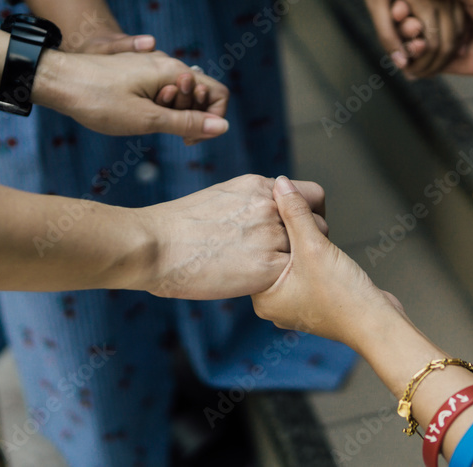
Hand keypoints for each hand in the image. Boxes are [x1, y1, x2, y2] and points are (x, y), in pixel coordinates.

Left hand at [65, 31, 219, 121]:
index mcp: (173, 71)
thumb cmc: (98, 100)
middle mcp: (167, 64)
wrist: (57, 81)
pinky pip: (161, 92)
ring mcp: (151, 67)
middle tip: (156, 123)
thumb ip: (187, 123)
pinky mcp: (137, 73)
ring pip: (179, 94)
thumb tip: (222, 127)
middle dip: (188, 116)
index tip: (187, 138)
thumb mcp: (146, 119)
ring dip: (170, 113)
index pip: (217, 93)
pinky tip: (133, 114)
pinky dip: (157, 107)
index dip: (211, 120)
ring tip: (140, 117)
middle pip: (199, 94)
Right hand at [142, 175, 329, 299]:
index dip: (310, 215)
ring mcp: (271, 236)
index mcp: (259, 187)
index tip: (300, 230)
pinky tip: (261, 286)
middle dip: (310, 241)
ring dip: (297, 265)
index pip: (310, 195)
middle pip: (318, 224)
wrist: (154, 246)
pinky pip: (291, 277)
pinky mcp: (268, 268)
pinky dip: (282, 284)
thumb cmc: (176, 227)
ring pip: (310, 253)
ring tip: (274, 274)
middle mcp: (271, 207)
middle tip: (291, 258)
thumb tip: (262, 213)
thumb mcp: (220, 197)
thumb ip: (250, 202)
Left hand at [251, 176, 401, 346]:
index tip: (285, 208)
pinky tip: (328, 254)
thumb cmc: (345, 296)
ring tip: (321, 243)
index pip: (257, 249)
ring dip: (307, 243)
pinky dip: (316, 255)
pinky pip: (307, 268)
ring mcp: (295, 303)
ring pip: (293, 258)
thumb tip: (281, 183)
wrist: (378, 324)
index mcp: (263, 298)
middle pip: (274, 253)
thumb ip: (295, 212)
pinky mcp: (314, 299)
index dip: (272, 224)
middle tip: (306, 225)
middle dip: (291, 234)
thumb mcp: (314, 246)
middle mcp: (274, 303)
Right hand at [404, 0, 472, 74]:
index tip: (397, 8)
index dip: (403, 8)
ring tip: (415, 45)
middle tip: (409, 27)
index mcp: (448, 0)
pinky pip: (433, 68)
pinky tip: (413, 68)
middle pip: (415, 29)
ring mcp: (452, 43)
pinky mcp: (459, 64)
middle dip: (406, 30)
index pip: (415, 5)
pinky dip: (420, 69)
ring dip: (412, 50)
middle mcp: (447, 22)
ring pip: (421, 50)